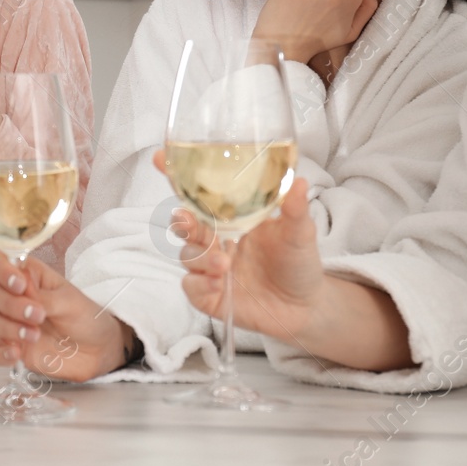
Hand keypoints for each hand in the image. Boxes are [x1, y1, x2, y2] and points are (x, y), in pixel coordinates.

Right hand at [0, 250, 131, 381]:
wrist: (98, 350)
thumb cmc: (85, 317)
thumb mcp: (69, 301)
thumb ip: (43, 297)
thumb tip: (21, 295)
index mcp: (28, 276)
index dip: (1, 270)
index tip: (19, 285)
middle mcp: (13, 296)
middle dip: (9, 304)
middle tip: (38, 316)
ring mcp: (10, 323)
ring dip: (7, 328)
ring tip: (35, 336)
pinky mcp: (11, 348)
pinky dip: (0, 353)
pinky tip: (16, 354)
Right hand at [153, 146, 323, 345]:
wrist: (305, 307)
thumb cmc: (299, 263)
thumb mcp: (300, 233)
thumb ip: (295, 209)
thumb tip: (300, 181)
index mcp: (232, 218)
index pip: (200, 194)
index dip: (177, 177)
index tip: (160, 158)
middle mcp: (216, 240)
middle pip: (184, 225)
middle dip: (180, 221)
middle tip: (186, 220)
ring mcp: (210, 268)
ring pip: (187, 255)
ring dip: (199, 257)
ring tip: (223, 263)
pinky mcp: (209, 295)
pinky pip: (191, 287)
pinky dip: (200, 284)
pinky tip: (217, 283)